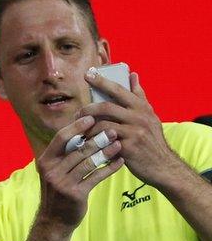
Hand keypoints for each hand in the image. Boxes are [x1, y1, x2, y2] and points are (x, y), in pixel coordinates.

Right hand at [36, 116, 123, 231]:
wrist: (54, 220)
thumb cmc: (58, 190)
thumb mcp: (54, 170)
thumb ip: (63, 153)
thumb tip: (78, 130)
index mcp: (45, 160)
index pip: (61, 138)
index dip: (76, 127)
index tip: (91, 117)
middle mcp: (52, 170)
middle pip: (77, 149)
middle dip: (96, 138)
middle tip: (113, 130)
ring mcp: (63, 183)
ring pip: (88, 162)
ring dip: (105, 152)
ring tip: (119, 144)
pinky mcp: (76, 194)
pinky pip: (95, 177)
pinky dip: (109, 169)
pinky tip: (120, 163)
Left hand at [79, 71, 179, 186]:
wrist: (163, 166)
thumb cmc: (152, 140)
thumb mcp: (149, 115)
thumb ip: (139, 96)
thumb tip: (132, 74)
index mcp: (141, 107)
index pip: (119, 89)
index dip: (101, 81)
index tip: (87, 74)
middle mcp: (139, 117)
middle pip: (106, 106)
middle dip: (87, 109)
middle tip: (77, 114)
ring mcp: (134, 132)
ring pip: (103, 124)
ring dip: (88, 127)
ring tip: (80, 131)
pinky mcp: (129, 147)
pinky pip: (105, 141)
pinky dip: (94, 141)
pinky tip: (87, 143)